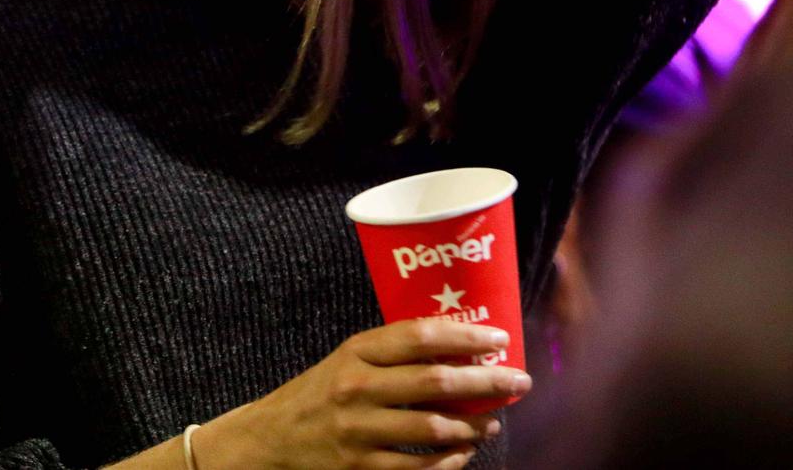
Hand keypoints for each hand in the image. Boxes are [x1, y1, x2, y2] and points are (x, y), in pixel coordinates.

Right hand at [193, 319, 528, 469]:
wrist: (273, 437)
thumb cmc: (322, 391)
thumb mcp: (350, 358)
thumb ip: (395, 352)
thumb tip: (461, 349)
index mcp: (358, 352)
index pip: (420, 337)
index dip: (466, 338)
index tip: (499, 340)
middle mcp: (357, 387)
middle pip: (435, 382)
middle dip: (486, 383)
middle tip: (519, 382)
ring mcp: (358, 430)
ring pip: (433, 428)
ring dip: (473, 426)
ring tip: (492, 422)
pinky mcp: (360, 467)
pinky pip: (417, 468)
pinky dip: (448, 462)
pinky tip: (463, 453)